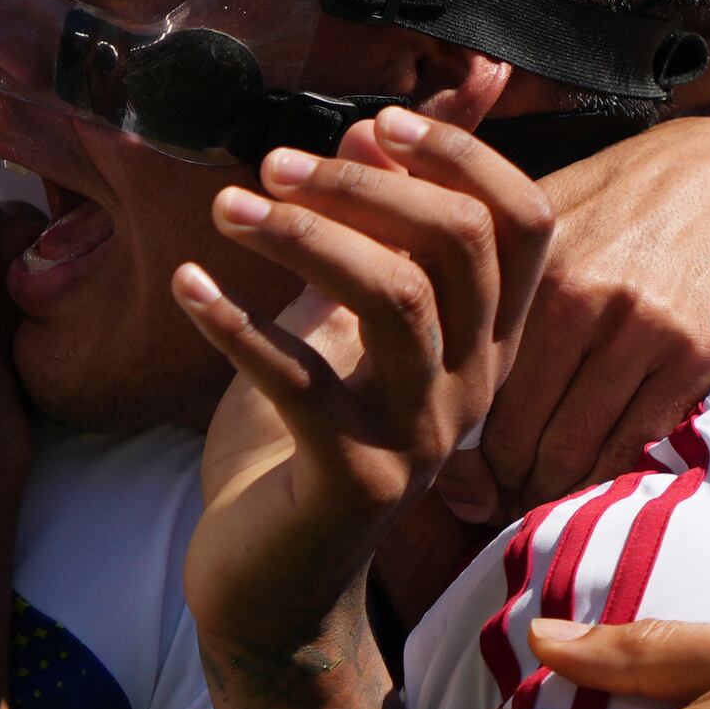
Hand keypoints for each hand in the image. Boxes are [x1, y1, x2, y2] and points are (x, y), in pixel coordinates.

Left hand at [176, 111, 551, 650]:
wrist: (270, 584)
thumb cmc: (297, 444)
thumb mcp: (333, 324)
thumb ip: (364, 239)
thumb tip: (370, 134)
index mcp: (481, 341)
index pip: (523, 224)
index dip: (464, 157)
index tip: (377, 124)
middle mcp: (471, 386)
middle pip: (461, 246)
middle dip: (367, 186)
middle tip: (273, 161)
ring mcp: (420, 436)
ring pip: (398, 299)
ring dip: (305, 236)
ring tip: (227, 206)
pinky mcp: (354, 479)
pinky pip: (300, 379)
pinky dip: (236, 322)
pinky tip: (186, 283)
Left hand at [449, 117, 709, 519]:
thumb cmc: (626, 199)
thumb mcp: (546, 205)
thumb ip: (476, 256)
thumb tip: (391, 297)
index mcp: (534, 265)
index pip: (473, 381)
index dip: (456, 441)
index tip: (453, 475)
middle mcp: (585, 298)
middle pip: (518, 431)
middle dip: (497, 482)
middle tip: (486, 505)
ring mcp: (647, 330)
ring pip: (574, 452)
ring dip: (547, 493)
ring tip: (531, 503)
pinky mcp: (698, 355)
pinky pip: (635, 446)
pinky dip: (606, 479)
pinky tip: (588, 487)